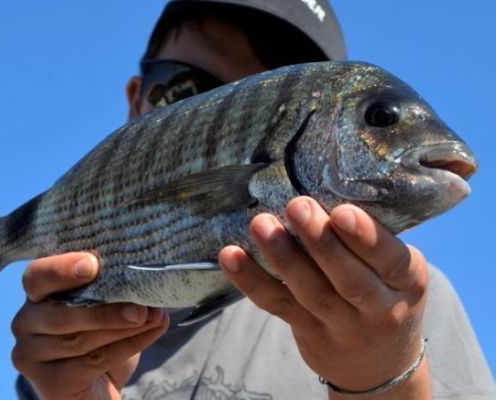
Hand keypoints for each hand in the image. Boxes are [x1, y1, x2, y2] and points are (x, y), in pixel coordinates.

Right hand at [11, 252, 168, 399]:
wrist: (98, 385)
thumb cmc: (100, 335)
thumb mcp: (105, 305)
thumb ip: (116, 291)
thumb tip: (146, 283)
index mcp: (36, 294)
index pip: (37, 276)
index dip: (62, 269)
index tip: (93, 264)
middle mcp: (25, 322)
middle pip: (59, 313)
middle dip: (104, 309)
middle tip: (140, 307)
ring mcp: (31, 355)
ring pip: (77, 340)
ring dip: (120, 328)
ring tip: (152, 317)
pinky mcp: (49, 383)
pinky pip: (90, 363)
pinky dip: (126, 346)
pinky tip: (149, 333)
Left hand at [219, 197, 430, 397]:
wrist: (378, 365)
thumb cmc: (385, 294)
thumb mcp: (397, 271)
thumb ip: (370, 239)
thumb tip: (326, 180)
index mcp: (408, 281)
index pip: (391, 260)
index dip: (366, 238)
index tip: (341, 212)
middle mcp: (380, 308)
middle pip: (348, 279)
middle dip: (321, 242)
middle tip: (296, 205)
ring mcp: (341, 325)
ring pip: (310, 293)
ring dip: (282, 258)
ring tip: (260, 225)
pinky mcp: (307, 331)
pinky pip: (276, 305)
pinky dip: (251, 281)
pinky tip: (230, 255)